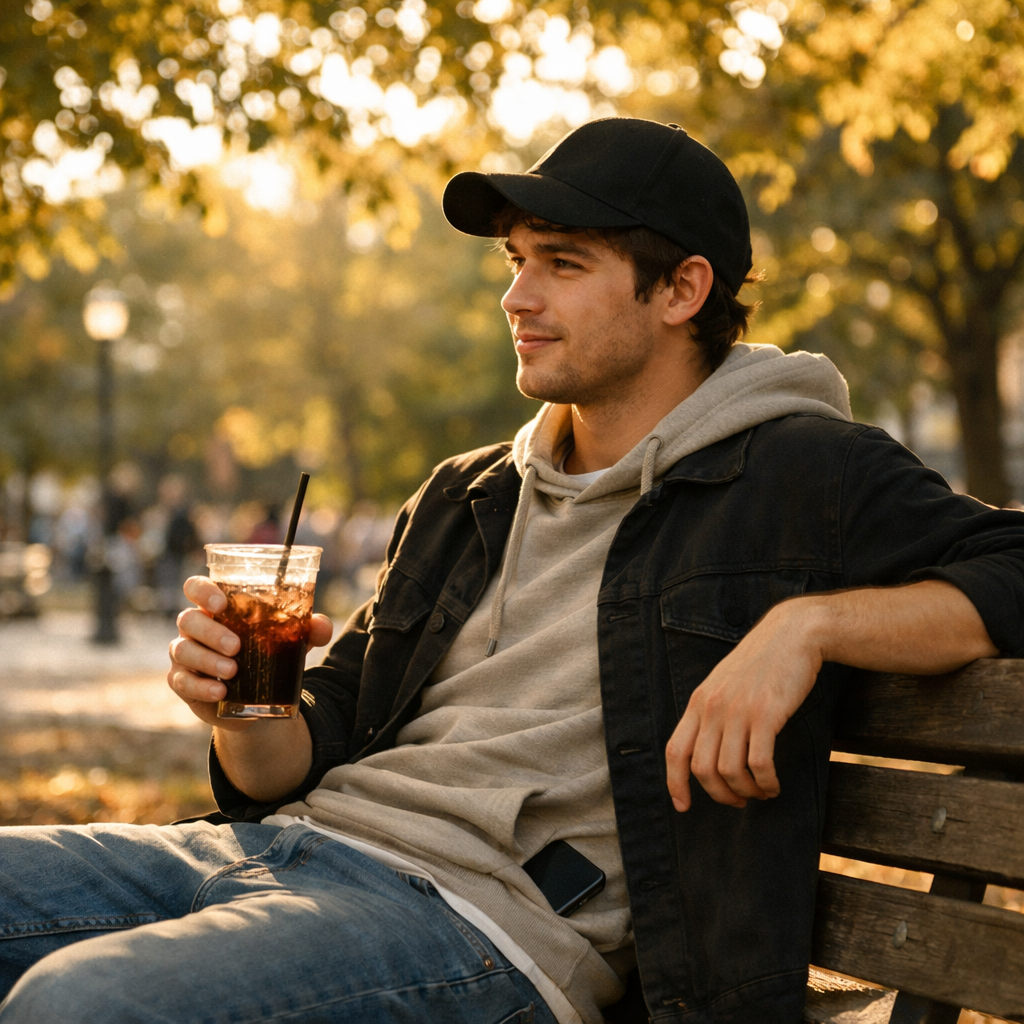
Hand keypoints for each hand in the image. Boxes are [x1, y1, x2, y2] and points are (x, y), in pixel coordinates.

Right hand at [168, 575, 333, 729]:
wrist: (256, 700)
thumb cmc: (267, 655)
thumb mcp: (289, 642)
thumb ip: (307, 630)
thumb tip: (321, 625)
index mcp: (216, 609)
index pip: (195, 588)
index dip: (202, 591)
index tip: (221, 604)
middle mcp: (195, 628)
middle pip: (188, 620)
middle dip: (211, 631)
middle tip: (236, 646)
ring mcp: (185, 656)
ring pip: (182, 650)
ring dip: (207, 660)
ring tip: (232, 671)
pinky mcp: (184, 683)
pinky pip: (183, 682)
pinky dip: (201, 687)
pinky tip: (220, 692)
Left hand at [665, 597, 824, 810]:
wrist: (792, 634)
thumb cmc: (761, 663)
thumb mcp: (724, 684)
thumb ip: (712, 712)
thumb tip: (706, 752)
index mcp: (699, 701)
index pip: (675, 751)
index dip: (676, 783)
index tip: (683, 806)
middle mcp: (712, 708)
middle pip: (703, 769)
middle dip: (720, 795)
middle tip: (738, 801)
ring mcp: (738, 711)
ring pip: (730, 771)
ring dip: (747, 791)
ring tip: (762, 792)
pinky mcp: (766, 714)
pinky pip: (759, 764)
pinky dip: (766, 783)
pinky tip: (774, 784)